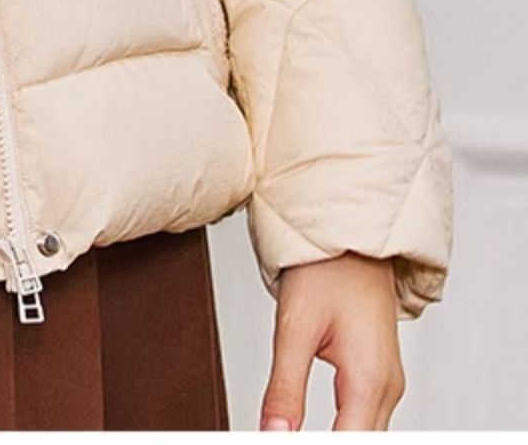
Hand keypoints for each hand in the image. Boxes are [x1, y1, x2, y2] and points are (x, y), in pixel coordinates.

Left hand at [260, 253, 405, 430]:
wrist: (353, 236)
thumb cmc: (328, 270)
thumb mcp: (295, 327)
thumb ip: (284, 389)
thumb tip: (272, 435)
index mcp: (370, 380)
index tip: (281, 439)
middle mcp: (387, 388)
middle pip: (363, 444)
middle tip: (282, 435)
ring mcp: (388, 382)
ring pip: (367, 435)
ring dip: (339, 441)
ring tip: (293, 433)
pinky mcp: (380, 375)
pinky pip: (367, 420)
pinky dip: (345, 431)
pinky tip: (320, 432)